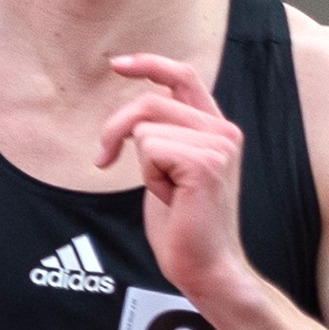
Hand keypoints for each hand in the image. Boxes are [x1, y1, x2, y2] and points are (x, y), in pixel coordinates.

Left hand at [97, 53, 249, 300]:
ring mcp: (219, 146)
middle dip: (116, 130)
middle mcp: (224, 132)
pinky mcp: (207, 163)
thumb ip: (165, 135)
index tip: (116, 65)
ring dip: (141, 163)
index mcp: (217, 130)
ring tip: (166, 192)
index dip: (150, 64)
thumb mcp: (169, 169)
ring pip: (146, 127)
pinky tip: (171, 198)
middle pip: (150, 102)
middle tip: (105, 159)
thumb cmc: (184, 224)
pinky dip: (149, 176)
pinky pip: (150, 148)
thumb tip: (137, 116)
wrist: (206, 265)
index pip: (184, 77)